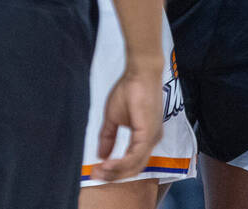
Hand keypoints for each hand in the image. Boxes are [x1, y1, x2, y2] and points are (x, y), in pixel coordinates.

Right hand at [91, 62, 163, 181]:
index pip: (131, 162)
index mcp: (146, 138)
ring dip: (114, 171)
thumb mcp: (113, 117)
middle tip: (94, 176)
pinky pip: (134, 156)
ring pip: (134, 165)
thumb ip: (108, 137)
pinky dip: (120, 163)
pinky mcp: (149, 133)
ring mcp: (152, 138)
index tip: (96, 173)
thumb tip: (101, 155)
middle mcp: (152, 140)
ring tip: (98, 172)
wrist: (140, 72)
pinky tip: (106, 164)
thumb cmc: (129, 89)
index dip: (114, 171)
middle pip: (133, 168)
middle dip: (113, 175)